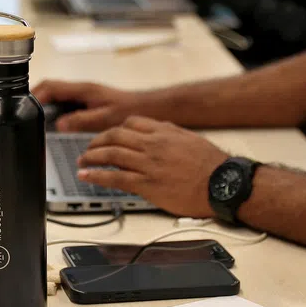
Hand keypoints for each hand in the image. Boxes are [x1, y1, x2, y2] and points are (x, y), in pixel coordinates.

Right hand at [32, 80, 138, 131]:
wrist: (147, 107)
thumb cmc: (129, 110)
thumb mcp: (105, 119)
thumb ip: (81, 120)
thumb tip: (60, 124)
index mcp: (83, 90)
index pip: (51, 86)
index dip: (35, 94)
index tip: (23, 104)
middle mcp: (82, 89)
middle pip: (50, 88)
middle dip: (35, 97)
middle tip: (23, 111)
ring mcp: (84, 93)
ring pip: (57, 94)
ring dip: (45, 103)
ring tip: (34, 118)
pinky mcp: (88, 100)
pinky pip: (65, 101)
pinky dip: (55, 108)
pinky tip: (55, 122)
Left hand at [77, 117, 226, 216]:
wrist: (223, 184)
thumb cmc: (212, 165)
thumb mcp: (190, 139)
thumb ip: (170, 133)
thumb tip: (157, 129)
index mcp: (163, 132)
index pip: (131, 122)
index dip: (116, 129)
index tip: (109, 136)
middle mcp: (153, 144)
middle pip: (115, 135)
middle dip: (97, 141)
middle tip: (89, 148)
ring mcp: (148, 164)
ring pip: (111, 154)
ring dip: (92, 156)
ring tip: (82, 161)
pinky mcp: (147, 184)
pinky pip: (115, 177)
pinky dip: (97, 175)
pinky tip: (86, 176)